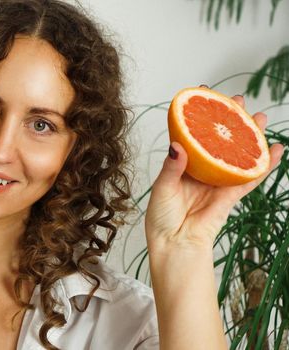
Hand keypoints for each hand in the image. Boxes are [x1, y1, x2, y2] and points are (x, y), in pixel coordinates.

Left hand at [145, 95, 284, 252]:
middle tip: (240, 100)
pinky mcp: (230, 196)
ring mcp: (217, 182)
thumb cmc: (162, 218)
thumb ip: (172, 168)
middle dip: (231, 120)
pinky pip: (250, 178)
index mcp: (182, 165)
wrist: (174, 245)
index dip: (200, 116)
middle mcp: (201, 170)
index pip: (193, 135)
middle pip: (220, 140)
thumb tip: (177, 145)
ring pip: (238, 155)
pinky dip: (264, 165)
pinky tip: (276, 150)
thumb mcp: (162, 189)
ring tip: (262, 118)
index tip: (205, 93)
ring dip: (251, 137)